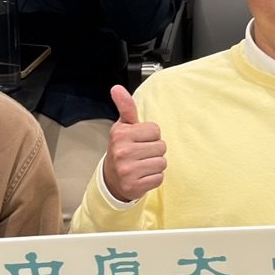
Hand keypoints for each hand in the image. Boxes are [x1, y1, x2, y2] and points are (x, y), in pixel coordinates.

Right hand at [101, 85, 165, 203]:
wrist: (112, 179)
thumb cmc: (122, 149)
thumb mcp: (123, 127)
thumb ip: (125, 107)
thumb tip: (117, 88)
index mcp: (120, 134)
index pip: (155, 130)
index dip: (150, 135)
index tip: (139, 140)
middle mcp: (122, 152)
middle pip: (161, 146)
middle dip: (154, 150)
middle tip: (141, 154)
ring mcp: (127, 171)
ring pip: (162, 162)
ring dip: (155, 165)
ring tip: (142, 165)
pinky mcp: (134, 186)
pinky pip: (159, 178)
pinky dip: (154, 178)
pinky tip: (142, 176)